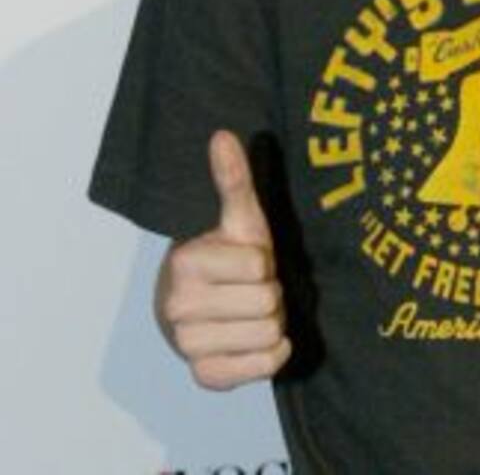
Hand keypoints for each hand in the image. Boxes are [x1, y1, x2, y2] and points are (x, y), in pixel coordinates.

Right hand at [155, 130, 291, 389]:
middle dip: (270, 295)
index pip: (261, 265)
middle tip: (250, 289)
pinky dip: (271, 354)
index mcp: (185, 262)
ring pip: (269, 334)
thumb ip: (233, 178)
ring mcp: (187, 345)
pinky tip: (254, 339)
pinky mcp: (204, 376)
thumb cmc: (227, 256)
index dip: (264, 263)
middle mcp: (177, 307)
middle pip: (268, 303)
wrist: (198, 307)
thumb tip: (223, 134)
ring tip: (248, 311)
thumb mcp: (238, 217)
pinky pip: (264, 367)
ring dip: (271, 324)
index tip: (248, 263)